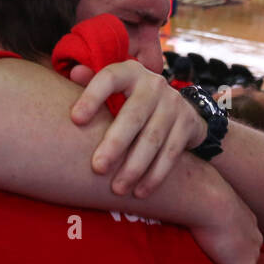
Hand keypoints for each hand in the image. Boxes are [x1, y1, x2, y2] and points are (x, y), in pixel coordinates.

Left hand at [70, 61, 206, 198]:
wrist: (177, 108)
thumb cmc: (129, 101)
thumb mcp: (112, 89)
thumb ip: (90, 82)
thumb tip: (75, 72)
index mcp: (129, 72)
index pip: (109, 78)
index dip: (92, 96)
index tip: (75, 119)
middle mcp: (153, 84)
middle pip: (133, 115)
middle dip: (115, 144)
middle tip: (98, 168)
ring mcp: (173, 103)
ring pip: (153, 139)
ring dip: (135, 167)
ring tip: (117, 188)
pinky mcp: (188, 124)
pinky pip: (171, 153)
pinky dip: (155, 176)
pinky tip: (140, 192)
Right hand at [187, 177, 260, 263]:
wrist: (205, 197)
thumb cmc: (192, 190)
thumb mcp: (192, 196)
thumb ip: (185, 204)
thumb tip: (157, 202)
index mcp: (242, 216)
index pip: (240, 241)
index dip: (231, 253)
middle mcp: (252, 235)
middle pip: (246, 261)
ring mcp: (251, 253)